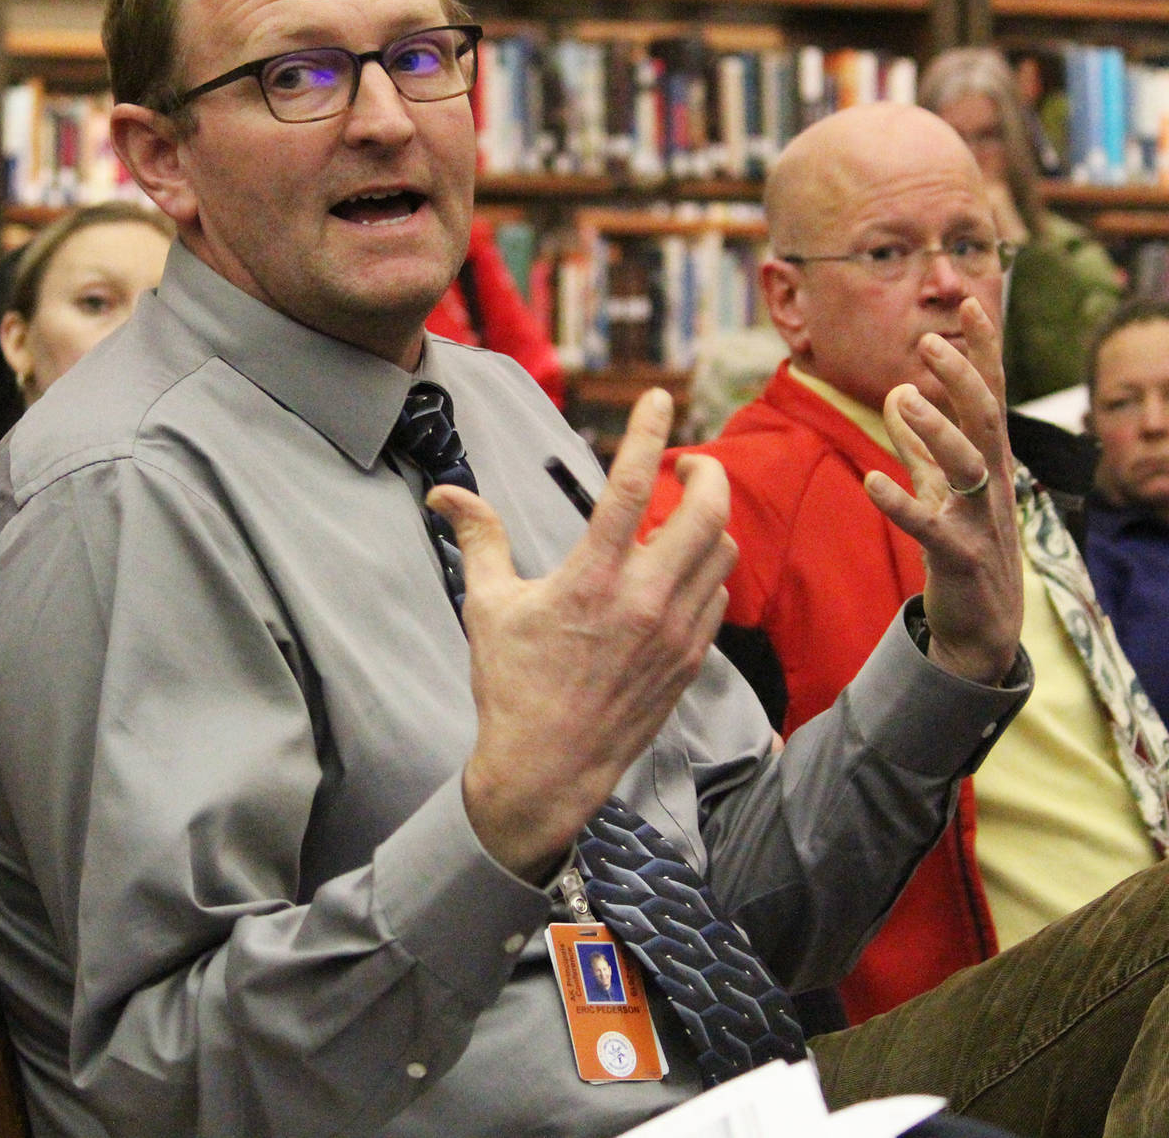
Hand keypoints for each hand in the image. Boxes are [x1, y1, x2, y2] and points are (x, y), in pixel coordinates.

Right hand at [430, 390, 735, 881]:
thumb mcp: (488, 606)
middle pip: (707, 512)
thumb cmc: (512, 686)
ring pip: (724, 552)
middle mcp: (643, 600)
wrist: (547, 770)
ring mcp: (674, 633)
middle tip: (688, 464)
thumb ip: (478, 538)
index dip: (650, 432)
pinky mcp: (690, 660)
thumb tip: (444, 493)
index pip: (631, 486)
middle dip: (707, 473)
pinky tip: (685, 570)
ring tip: (684, 516)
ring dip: (711, 522)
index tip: (661, 397)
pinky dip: (711, 570)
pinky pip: (719, 596)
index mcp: (590, 579)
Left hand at [861, 298, 1021, 685]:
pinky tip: (872, 481)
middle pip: (986, 418)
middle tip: (931, 341)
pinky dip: (901, 501)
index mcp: (989, 460)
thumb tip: (898, 393)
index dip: (983, 350)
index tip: (972, 303)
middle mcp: (993, 483)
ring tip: (904, 396)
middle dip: (962, 378)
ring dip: (937, 429)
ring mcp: (981, 520)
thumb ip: (921, 444)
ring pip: (969, 465)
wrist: (983, 627)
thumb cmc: (964, 548)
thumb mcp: (941, 488)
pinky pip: (929, 526)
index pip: (991, 394)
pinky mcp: (960, 557)